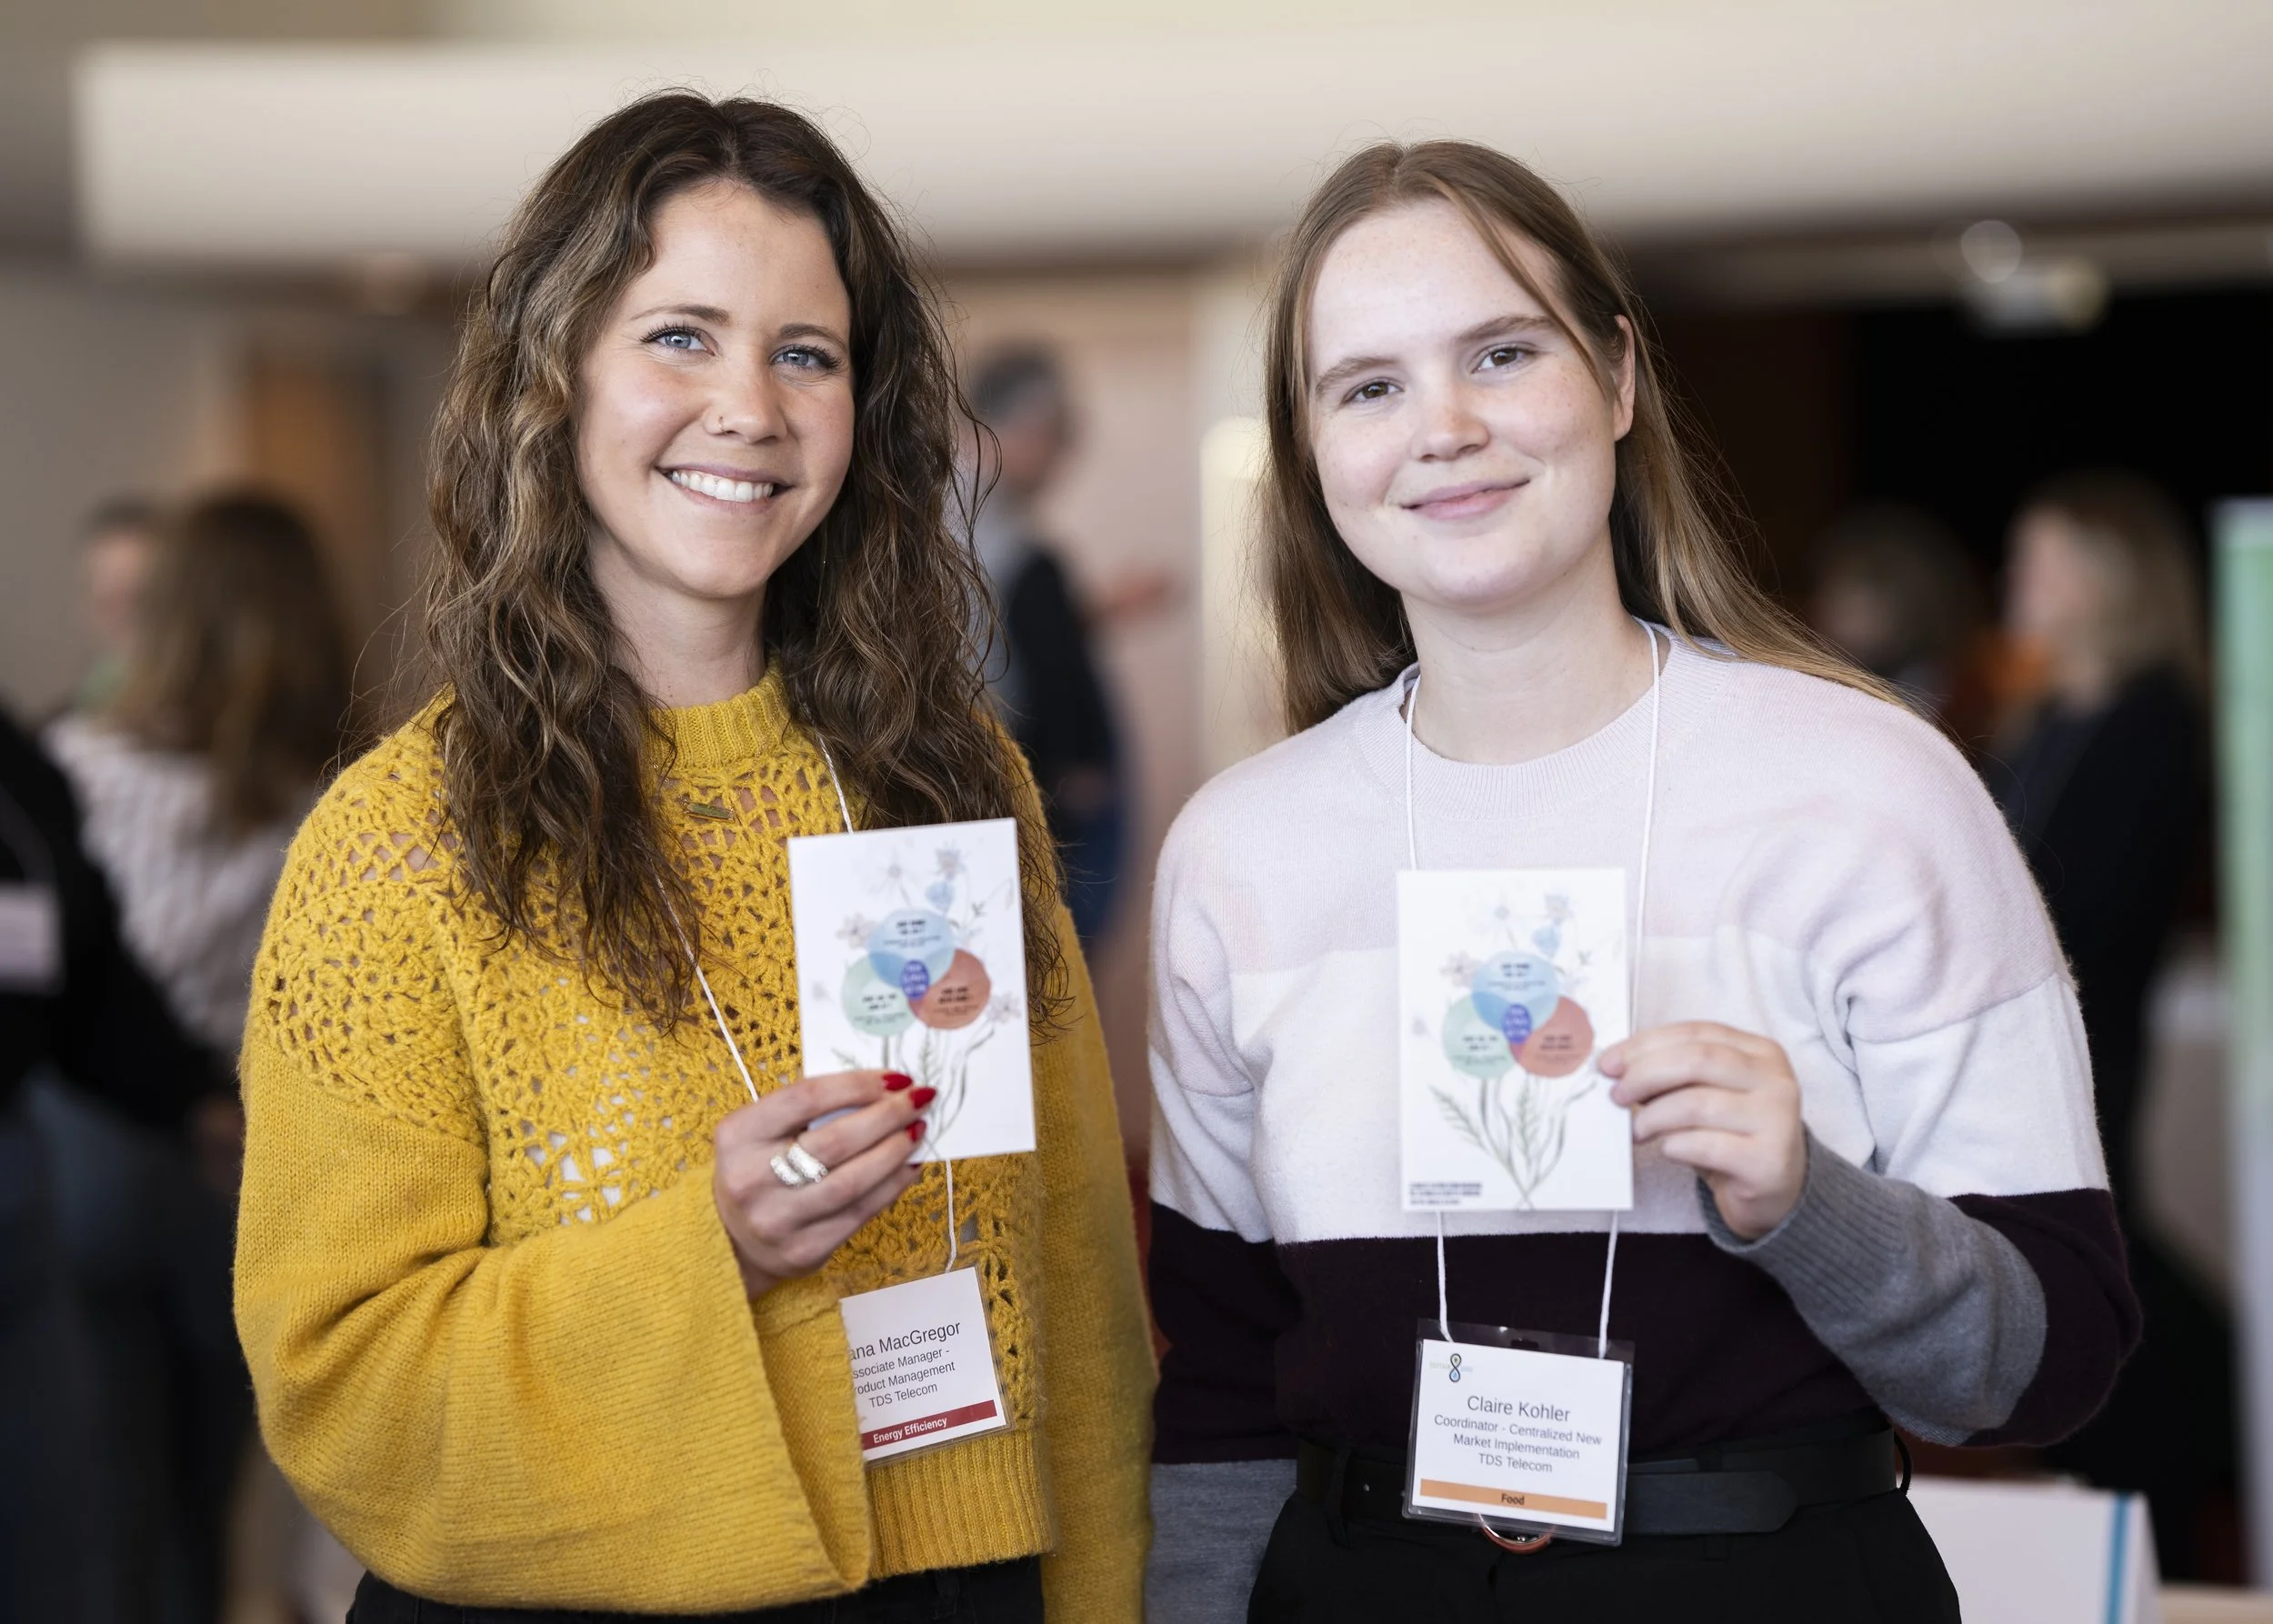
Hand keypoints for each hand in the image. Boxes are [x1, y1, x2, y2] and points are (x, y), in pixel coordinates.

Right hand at [712, 1070, 931, 1297]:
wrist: (732, 1241)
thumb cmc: (759, 1170)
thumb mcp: (762, 1131)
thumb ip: (808, 1109)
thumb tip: (882, 1089)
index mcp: (738, 1135)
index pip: (806, 1097)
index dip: (858, 1085)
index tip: (896, 1077)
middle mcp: (751, 1179)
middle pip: (836, 1141)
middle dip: (888, 1116)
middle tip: (920, 1100)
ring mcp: (777, 1220)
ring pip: (853, 1181)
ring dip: (896, 1151)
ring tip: (919, 1130)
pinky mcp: (803, 1251)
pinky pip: (861, 1212)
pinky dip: (893, 1185)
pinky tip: (909, 1166)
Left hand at [1600, 1022, 1805, 1239]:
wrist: (1774, 1190)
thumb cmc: (1731, 1135)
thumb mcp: (1707, 1094)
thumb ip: (1674, 1074)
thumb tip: (1617, 1067)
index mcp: (1760, 1052)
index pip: (1695, 1033)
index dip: (1645, 1044)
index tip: (1609, 1063)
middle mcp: (1775, 1080)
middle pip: (1696, 1061)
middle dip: (1644, 1074)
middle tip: (1617, 1095)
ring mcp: (1777, 1120)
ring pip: (1697, 1103)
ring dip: (1653, 1116)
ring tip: (1636, 1131)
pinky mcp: (1767, 1161)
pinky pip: (1705, 1145)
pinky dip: (1674, 1145)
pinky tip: (1667, 1149)